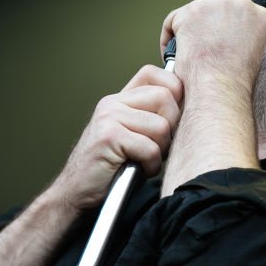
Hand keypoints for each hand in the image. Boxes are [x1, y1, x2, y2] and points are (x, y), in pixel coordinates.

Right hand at [49, 65, 182, 211]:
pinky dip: (151, 165)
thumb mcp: (130, 135)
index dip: (174, 91)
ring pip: (161, 126)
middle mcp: (113, 103)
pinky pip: (150, 148)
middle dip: (172, 126)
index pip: (154, 74)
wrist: (75, 192)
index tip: (172, 117)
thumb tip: (190, 107)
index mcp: (120, 99)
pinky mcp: (109, 137)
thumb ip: (150, 117)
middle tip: (159, 146)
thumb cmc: (108, 169)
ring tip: (146, 160)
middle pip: (166, 97)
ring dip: (161, 151)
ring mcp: (109, 118)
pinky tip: (140, 170)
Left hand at [159, 0, 265, 90]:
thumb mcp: (253, 53)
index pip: (238, 12)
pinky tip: (170, 53)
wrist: (218, 85)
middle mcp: (236, 3)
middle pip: (216, 6)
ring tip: (186, 51)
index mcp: (258, 13)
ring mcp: (211, 5)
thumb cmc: (235, 79)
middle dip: (207, 23)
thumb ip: (244, 36)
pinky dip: (169, 36)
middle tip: (201, 44)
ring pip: (194, 12)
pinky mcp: (188, 13)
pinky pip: (173, 20)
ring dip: (189, 29)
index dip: (226, 27)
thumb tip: (230, 38)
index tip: (219, 39)